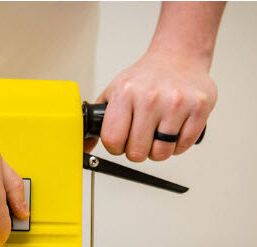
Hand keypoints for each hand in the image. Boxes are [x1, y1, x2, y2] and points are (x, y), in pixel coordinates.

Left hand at [85, 49, 217, 160]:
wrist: (178, 55)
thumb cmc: (145, 78)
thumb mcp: (114, 92)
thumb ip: (98, 121)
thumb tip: (84, 147)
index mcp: (125, 93)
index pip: (113, 141)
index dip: (115, 147)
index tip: (120, 141)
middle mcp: (150, 97)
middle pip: (137, 153)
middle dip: (136, 150)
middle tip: (140, 137)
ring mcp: (176, 103)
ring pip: (161, 154)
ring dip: (157, 150)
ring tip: (157, 133)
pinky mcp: (199, 108)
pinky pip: (182, 147)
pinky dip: (176, 146)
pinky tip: (172, 130)